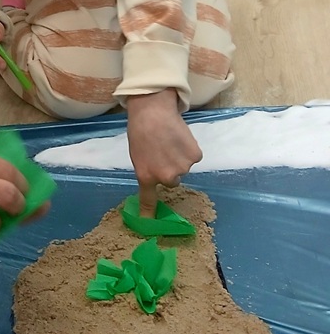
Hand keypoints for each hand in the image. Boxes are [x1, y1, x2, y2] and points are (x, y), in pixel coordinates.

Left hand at [126, 89, 202, 216]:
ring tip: (169, 140)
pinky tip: (180, 137)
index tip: (149, 223)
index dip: (149, 212)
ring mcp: (182, 167)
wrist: (153, 111)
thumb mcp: (138, 155)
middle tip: (163, 151)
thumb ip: (148, 169)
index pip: (149, 199)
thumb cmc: (140, 130)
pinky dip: (189, 149)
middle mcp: (165, 176)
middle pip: (173, 180)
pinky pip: (194, 157)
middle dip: (170, 169)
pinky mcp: (195, 156)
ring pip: (184, 167)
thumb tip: (158, 176)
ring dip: (179, 157)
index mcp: (146, 176)